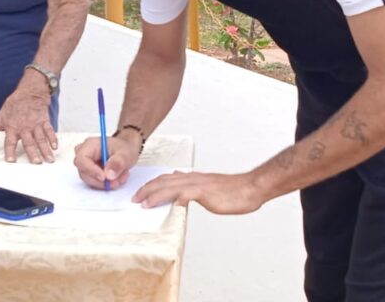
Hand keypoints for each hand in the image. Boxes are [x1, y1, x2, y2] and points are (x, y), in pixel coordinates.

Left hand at [0, 85, 56, 163]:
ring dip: (45, 149)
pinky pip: (49, 131)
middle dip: (32, 153)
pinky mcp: (44, 121)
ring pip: (41, 138)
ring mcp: (35, 125)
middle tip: (36, 163)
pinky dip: (53, 138)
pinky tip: (55, 147)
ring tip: (49, 159)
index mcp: (12, 128)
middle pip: (29, 142)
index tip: (10, 161)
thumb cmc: (13, 106)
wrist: (29, 92)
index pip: (10, 142)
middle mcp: (24, 128)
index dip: (9, 151)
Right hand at [73, 134, 138, 189]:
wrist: (126, 151)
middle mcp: (85, 154)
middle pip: (84, 172)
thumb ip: (117, 162)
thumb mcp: (125, 153)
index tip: (104, 177)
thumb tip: (108, 175)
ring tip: (121, 176)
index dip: (91, 170)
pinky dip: (107, 183)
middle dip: (101, 180)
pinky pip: (95, 182)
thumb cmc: (124, 148)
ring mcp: (86, 164)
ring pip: (90, 180)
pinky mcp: (90, 173)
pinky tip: (118, 177)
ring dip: (106, 182)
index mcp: (90, 145)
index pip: (81, 160)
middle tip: (116, 181)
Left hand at [133, 171, 266, 214]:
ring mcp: (199, 184)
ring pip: (171, 186)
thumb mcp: (208, 189)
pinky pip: (189, 194)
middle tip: (135, 199)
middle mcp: (193, 178)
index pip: (166, 178)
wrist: (250, 187)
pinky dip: (178, 198)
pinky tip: (172, 205)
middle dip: (147, 189)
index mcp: (193, 178)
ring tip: (144, 203)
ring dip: (156, 195)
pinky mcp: (206, 192)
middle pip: (164, 181)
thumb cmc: (232, 191)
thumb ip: (194, 189)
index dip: (152, 185)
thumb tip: (180, 195)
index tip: (140, 193)